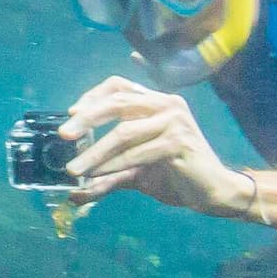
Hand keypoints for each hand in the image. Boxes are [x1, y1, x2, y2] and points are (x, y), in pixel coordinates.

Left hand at [61, 78, 254, 219]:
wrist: (213, 192)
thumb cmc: (175, 175)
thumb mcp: (135, 171)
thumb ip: (107, 174)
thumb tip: (74, 192)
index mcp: (156, 102)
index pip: (119, 85)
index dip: (93, 96)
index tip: (71, 114)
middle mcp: (167, 105)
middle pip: (118, 101)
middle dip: (87, 118)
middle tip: (64, 135)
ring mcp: (175, 121)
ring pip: (124, 132)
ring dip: (95, 152)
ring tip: (74, 168)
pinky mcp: (179, 142)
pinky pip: (137, 153)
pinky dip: (113, 166)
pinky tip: (96, 177)